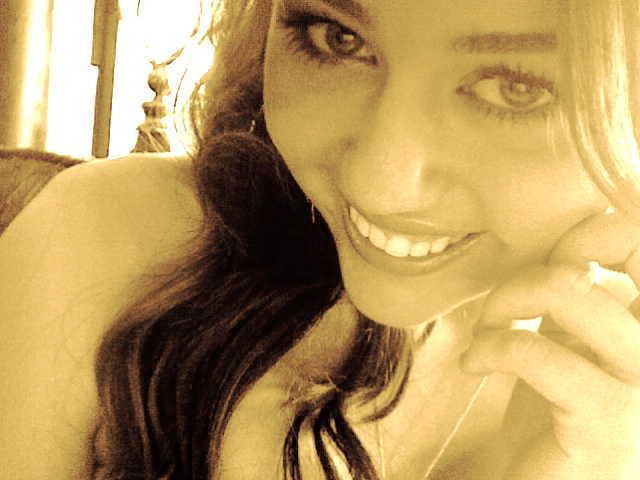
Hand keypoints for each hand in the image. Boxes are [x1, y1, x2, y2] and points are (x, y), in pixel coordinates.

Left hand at [460, 210, 639, 478]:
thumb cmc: (553, 412)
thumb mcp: (569, 337)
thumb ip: (575, 290)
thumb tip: (565, 234)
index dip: (593, 228)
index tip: (545, 259)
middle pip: (633, 242)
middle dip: (563, 246)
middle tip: (514, 291)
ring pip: (572, 291)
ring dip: (507, 297)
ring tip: (484, 327)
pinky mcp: (609, 422)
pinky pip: (536, 353)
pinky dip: (491, 346)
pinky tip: (473, 363)